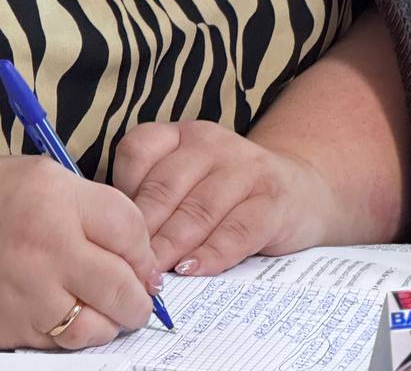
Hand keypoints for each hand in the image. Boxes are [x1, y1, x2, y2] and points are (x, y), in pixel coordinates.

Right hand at [0, 154, 162, 349]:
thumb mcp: (39, 176)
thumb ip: (89, 206)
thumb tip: (135, 248)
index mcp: (55, 197)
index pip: (130, 229)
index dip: (144, 248)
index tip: (142, 257)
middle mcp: (47, 246)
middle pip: (124, 286)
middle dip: (139, 295)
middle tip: (138, 292)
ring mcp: (30, 294)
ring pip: (99, 326)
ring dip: (111, 320)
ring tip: (106, 306)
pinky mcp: (15, 330)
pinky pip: (65, 343)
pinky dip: (76, 332)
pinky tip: (68, 311)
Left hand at [112, 120, 337, 277]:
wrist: (299, 191)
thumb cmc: (226, 194)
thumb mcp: (189, 181)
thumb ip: (157, 200)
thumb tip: (116, 241)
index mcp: (180, 134)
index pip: (138, 151)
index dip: (121, 193)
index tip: (111, 230)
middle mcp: (210, 143)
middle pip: (165, 187)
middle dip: (143, 231)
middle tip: (126, 266)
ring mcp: (244, 167)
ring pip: (198, 210)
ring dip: (172, 247)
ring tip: (154, 275)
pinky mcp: (272, 200)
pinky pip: (237, 231)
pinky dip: (212, 255)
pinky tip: (193, 271)